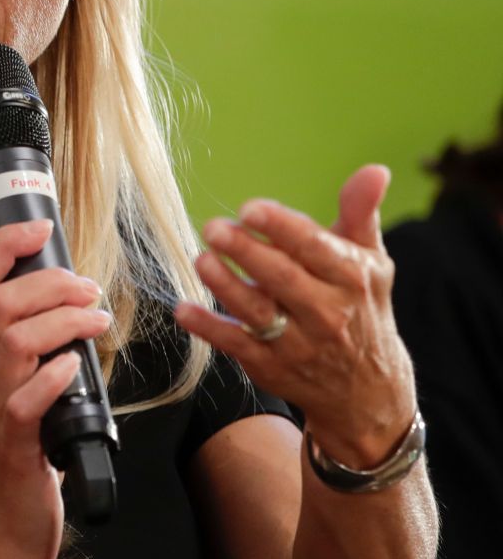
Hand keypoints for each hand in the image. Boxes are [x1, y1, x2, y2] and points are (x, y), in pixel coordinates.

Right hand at [0, 219, 111, 558]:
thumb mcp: (7, 393)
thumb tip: (70, 310)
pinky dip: (54, 376)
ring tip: (95, 321)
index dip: (5, 246)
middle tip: (88, 290)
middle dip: (50, 283)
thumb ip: (27, 353)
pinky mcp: (13, 445)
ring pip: (13, 341)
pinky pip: (26, 400)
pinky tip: (76, 369)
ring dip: (62, 321)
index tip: (40, 228)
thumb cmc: (10, 460)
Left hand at [174, 164, 416, 467]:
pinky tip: (184, 309)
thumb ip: (360, 213)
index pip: (315, 248)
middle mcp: (327, 313)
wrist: (367, 389)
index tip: (251, 209)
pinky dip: (208, 328)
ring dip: (224, 285)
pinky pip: (235, 345)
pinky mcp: (271, 367)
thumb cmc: (360, 307)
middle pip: (282, 278)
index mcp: (352, 278)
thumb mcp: (370, 261)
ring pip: (257, 312)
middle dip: (246, 251)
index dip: (282, 227)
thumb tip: (375, 169)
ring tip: (202, 258)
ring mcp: (298, 343)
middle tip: (215, 227)